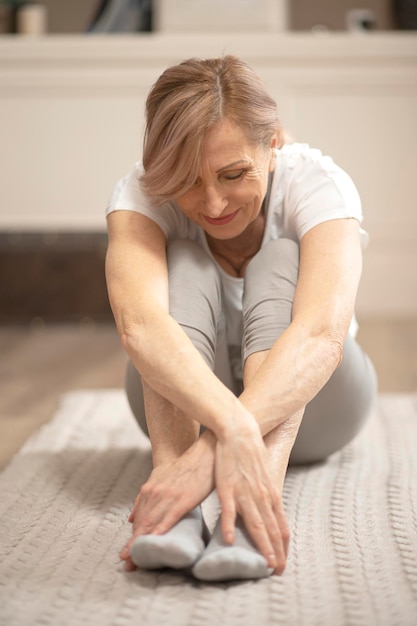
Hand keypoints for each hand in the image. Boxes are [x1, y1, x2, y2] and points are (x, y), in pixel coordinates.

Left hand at [119, 431, 215, 569]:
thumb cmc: (185, 466)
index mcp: (149, 489)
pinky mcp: (182, 499)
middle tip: (126, 564)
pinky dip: (160, 531)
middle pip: (142, 524)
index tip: (124, 555)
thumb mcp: (159, 477)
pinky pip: (168, 518)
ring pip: (151, 523)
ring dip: (142, 543)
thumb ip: (144, 497)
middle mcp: (155, 493)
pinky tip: (155, 542)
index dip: (132, 538)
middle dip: (133, 545)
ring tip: (135, 561)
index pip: (138, 518)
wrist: (203, 453)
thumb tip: (130, 518)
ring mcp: (168, 496)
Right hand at [215, 421, 288, 573]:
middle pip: (272, 530)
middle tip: (278, 571)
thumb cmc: (251, 452)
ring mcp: (245, 492)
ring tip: (265, 564)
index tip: (283, 563)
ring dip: (262, 546)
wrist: (239, 431)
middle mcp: (262, 496)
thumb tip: (270, 509)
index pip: (281, 527)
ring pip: (256, 524)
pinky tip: (229, 541)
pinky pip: (229, 510)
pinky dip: (229, 526)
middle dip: (276, 553)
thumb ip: (266, 494)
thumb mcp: (264, 475)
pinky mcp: (227, 487)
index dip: (283, 547)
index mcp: (271, 494)